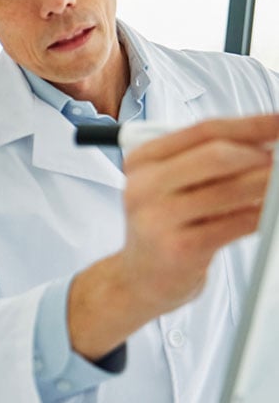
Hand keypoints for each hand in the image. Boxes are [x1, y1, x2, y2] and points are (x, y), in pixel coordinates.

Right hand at [68, 114, 278, 357]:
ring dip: (268, 185)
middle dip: (260, 155)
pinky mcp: (179, 249)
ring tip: (277, 187)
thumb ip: (205, 161)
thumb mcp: (171, 187)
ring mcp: (158, 219)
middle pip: (217, 155)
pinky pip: (236, 223)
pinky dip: (262, 216)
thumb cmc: (163, 228)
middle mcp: (143, 187)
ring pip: (231, 189)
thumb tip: (264, 143)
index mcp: (142, 162)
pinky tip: (269, 214)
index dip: (252, 124)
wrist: (138, 279)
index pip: (204, 130)